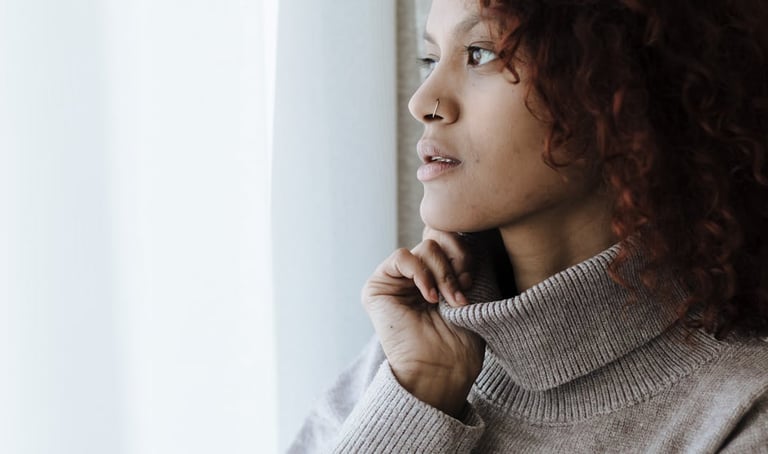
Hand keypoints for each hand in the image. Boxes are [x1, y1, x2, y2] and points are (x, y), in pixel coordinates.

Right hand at [361, 227, 485, 418]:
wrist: (443, 370)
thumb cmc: (462, 340)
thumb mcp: (469, 291)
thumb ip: (462, 260)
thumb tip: (461, 231)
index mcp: (438, 276)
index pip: (450, 241)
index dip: (465, 252)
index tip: (473, 279)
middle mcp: (416, 276)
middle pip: (439, 240)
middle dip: (456, 261)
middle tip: (463, 288)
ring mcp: (396, 281)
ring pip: (425, 248)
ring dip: (442, 272)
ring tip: (449, 299)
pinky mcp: (377, 287)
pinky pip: (401, 257)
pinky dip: (420, 272)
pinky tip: (429, 296)